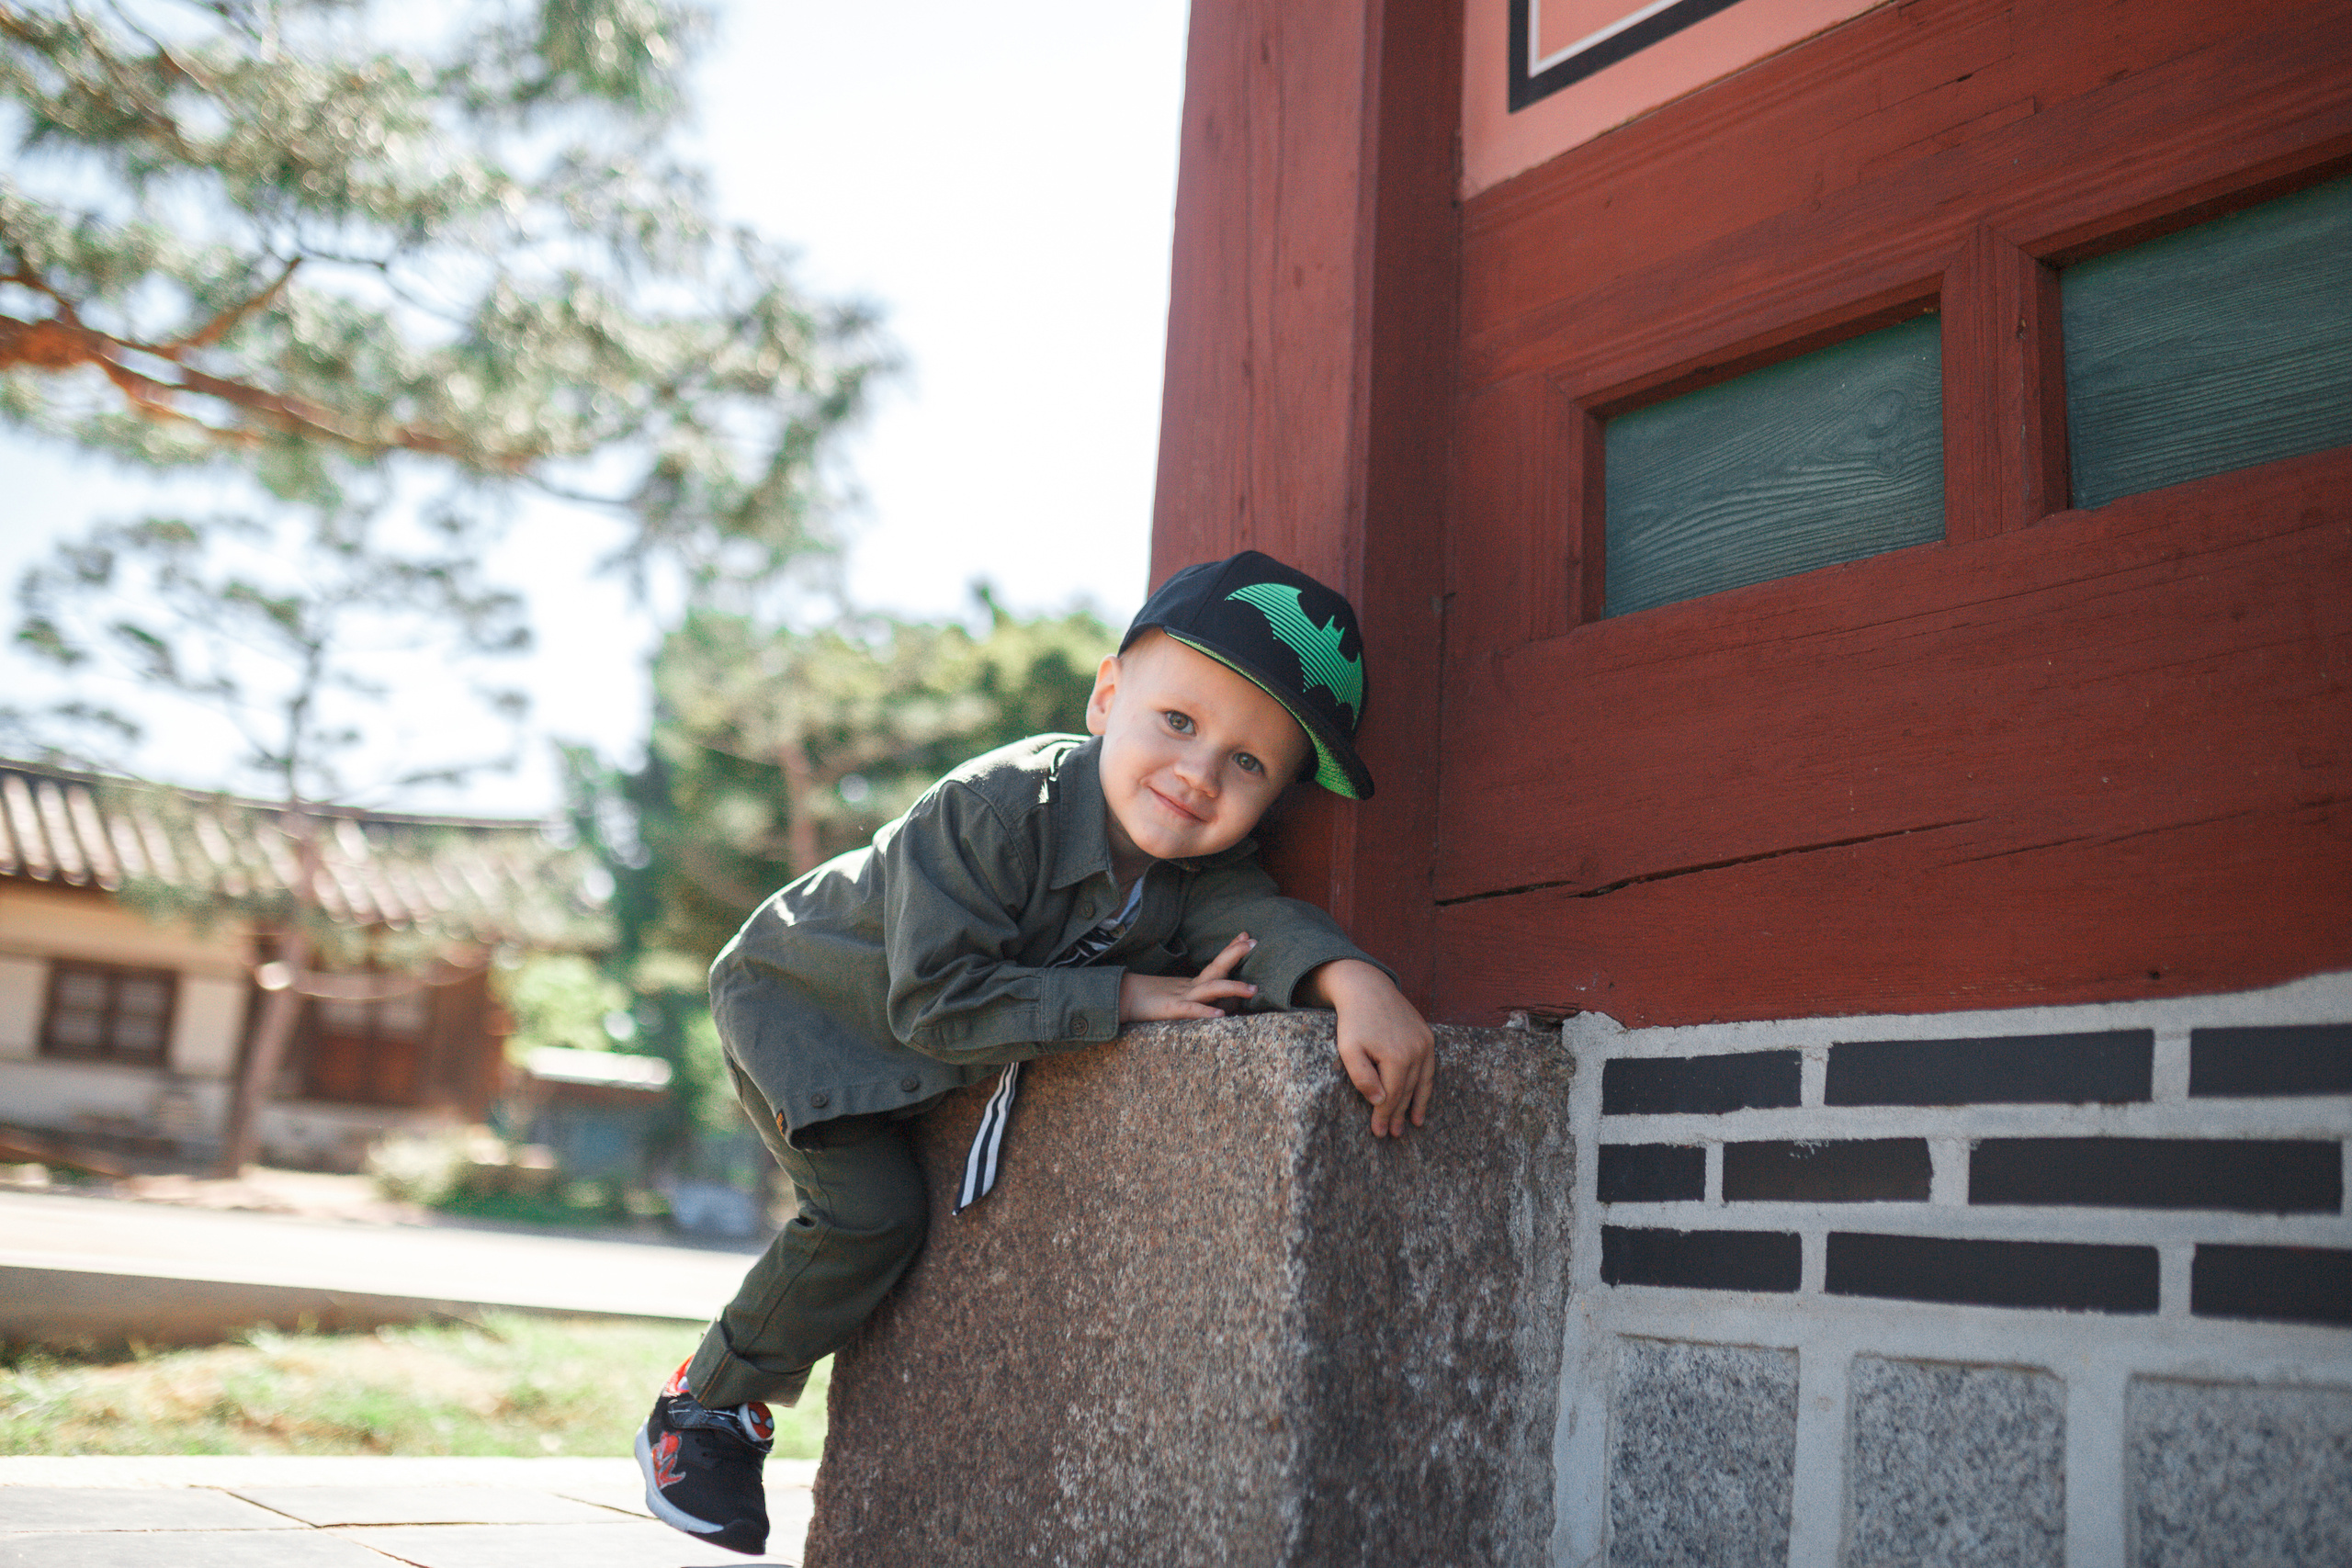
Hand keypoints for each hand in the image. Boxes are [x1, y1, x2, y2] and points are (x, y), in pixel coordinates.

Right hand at [1118, 931, 1259, 1021]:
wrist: (1121, 999)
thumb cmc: (1149, 999)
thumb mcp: (1177, 996)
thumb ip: (1196, 996)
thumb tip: (1217, 997)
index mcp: (1193, 984)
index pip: (1216, 964)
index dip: (1231, 950)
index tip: (1246, 935)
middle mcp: (1190, 987)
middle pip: (1216, 968)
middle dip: (1234, 954)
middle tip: (1253, 942)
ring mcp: (1181, 997)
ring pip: (1211, 988)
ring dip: (1232, 987)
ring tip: (1252, 989)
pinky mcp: (1171, 1010)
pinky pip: (1191, 1010)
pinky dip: (1205, 1011)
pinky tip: (1220, 1015)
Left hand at [1300, 959, 1435, 1137]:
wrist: (1367, 987)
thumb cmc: (1353, 1021)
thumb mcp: (1348, 1049)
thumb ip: (1362, 1077)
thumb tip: (1379, 1101)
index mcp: (1397, 1056)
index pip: (1392, 1095)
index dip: (1384, 1116)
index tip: (1378, 1132)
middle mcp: (1417, 1051)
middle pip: (1407, 1091)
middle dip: (1398, 1115)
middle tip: (1391, 1134)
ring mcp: (1425, 1043)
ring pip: (1422, 1082)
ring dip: (1417, 1105)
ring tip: (1413, 1124)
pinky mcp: (1428, 1037)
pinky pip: (1429, 1068)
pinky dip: (1426, 1085)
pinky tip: (1422, 1099)